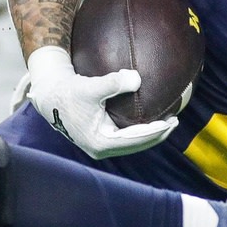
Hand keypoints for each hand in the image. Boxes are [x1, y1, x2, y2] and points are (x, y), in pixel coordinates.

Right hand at [24, 46, 176, 159]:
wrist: (51, 95)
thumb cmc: (69, 91)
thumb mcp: (90, 86)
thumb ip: (113, 83)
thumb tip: (137, 79)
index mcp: (99, 142)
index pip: (134, 140)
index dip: (155, 132)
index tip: (171, 122)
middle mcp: (101, 148)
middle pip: (137, 145)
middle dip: (157, 135)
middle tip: (175, 121)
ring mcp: (101, 144)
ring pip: (133, 143)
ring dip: (151, 134)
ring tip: (169, 121)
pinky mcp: (101, 137)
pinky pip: (127, 136)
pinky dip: (141, 129)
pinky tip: (152, 117)